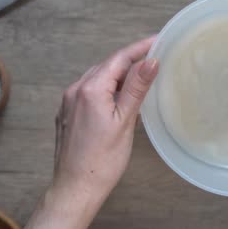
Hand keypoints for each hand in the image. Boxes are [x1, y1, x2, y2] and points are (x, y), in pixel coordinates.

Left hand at [8, 37, 158, 228]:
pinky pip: (90, 90)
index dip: (140, 48)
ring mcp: (68, 102)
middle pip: (108, 65)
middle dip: (131, 59)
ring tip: (143, 74)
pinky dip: (108, 86)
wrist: (75, 189)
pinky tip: (120, 95)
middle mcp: (75, 90)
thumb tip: (151, 61)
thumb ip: (136, 88)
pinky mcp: (67, 114)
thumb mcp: (124, 122)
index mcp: (90, 89)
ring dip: (120, 73)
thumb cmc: (103, 160)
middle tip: (156, 56)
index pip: (119, 59)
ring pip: (98, 77)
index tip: (160, 39)